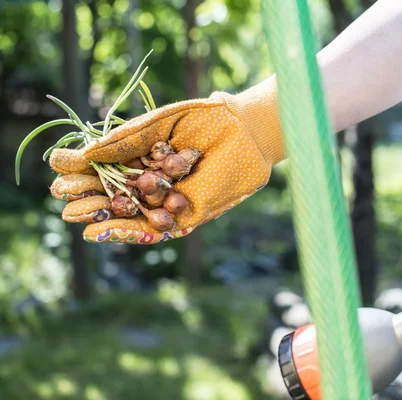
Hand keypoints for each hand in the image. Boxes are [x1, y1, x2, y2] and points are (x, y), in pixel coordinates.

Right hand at [49, 78, 284, 243]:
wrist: (245, 131)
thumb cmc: (203, 121)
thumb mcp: (156, 126)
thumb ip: (123, 141)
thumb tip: (79, 154)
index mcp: (137, 159)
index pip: (101, 170)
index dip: (80, 171)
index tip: (60, 169)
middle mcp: (148, 183)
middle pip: (111, 196)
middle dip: (87, 198)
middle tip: (63, 198)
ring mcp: (165, 201)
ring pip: (129, 214)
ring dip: (102, 216)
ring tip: (78, 217)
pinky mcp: (185, 217)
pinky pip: (155, 228)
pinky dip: (131, 230)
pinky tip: (106, 231)